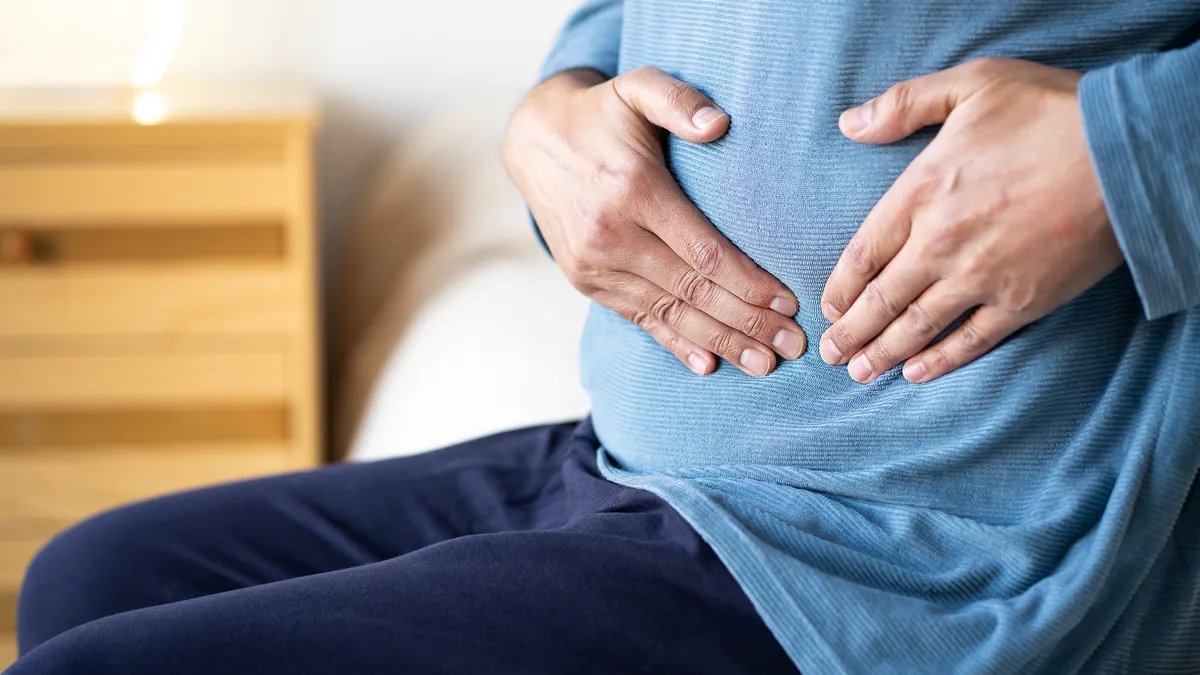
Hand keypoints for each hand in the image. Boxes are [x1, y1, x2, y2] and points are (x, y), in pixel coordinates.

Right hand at [504, 67, 805, 376]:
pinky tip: (708, 365)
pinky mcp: (587, 281)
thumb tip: (718, 124)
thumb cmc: (601, 114)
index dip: (748, 282)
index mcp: (632, 192)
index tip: (788, 303)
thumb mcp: (636, 87)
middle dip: (747, 323)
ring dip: (720, 342)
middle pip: (692, 291)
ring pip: (669, 313)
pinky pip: (639, 319)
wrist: (532, 142)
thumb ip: (677, 99)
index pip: (702, 251)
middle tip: (793, 346)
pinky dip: (675, 344)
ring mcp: (594, 265)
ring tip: (764, 364)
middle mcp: (610, 236)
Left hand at [818, 57, 1121, 383]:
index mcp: (920, 193)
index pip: (862, 253)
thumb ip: (903, 105)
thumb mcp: (970, 85)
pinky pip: (970, 341)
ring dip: (882, 354)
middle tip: (830, 354)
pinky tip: (917, 373)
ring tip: (858, 373)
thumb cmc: (1051, 112)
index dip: (840, 287)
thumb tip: (848, 124)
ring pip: (916, 327)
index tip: (828, 308)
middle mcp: (940, 244)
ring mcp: (980, 278)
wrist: (1128, 152)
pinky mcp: (1022, 301)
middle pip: (881, 300)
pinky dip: (941, 361)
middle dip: (850, 333)